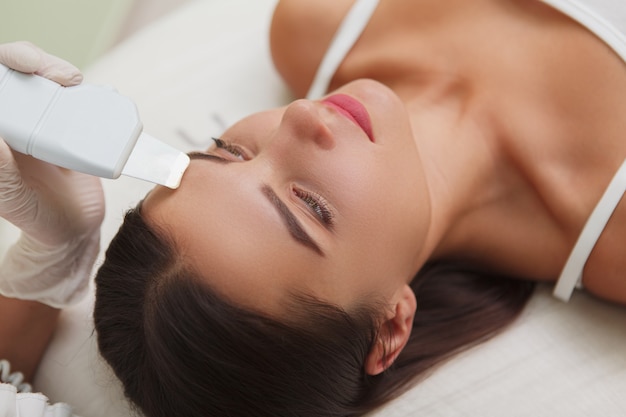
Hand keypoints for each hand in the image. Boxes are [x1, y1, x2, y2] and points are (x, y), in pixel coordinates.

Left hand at [0, 42, 103, 307]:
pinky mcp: (74, 124)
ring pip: (45, 76)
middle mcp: (16, 120)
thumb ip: (1, 170)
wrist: (76, 229)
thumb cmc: (37, 217)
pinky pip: (78, 96)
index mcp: (0, 132)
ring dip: (58, 69)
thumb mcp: (12, 197)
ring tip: (76, 83)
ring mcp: (45, 119)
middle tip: (62, 77)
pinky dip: (88, 89)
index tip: (25, 70)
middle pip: (17, 70)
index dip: (5, 65)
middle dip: (34, 60)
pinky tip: (95, 94)